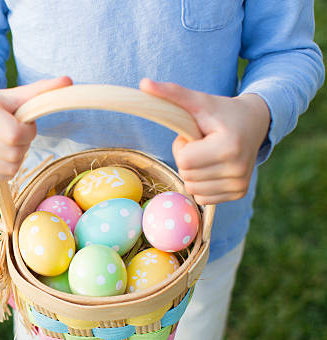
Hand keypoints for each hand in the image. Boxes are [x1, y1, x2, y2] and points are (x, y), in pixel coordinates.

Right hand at [0, 76, 72, 180]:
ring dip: (17, 158)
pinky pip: (2, 178)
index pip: (15, 135)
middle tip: (17, 134)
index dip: (28, 132)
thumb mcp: (21, 95)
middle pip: (14, 155)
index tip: (25, 124)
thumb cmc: (2, 104)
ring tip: (9, 142)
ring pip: (10, 170)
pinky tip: (1, 153)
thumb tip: (68, 81)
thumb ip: (44, 90)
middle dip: (24, 145)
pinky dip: (7, 168)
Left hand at [140, 78, 270, 204]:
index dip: (183, 147)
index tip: (196, 136)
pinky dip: (202, 184)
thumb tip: (143, 83)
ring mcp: (240, 184)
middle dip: (187, 160)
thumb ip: (171, 93)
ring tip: (208, 154)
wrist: (256, 122)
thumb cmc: (221, 111)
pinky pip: (203, 198)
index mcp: (228, 147)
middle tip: (202, 144)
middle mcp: (238, 169)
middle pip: (187, 176)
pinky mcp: (240, 192)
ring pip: (193, 189)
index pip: (184, 161)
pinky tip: (213, 167)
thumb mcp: (197, 101)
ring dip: (193, 173)